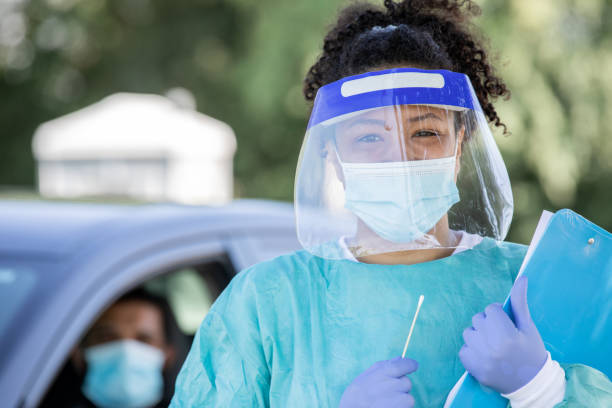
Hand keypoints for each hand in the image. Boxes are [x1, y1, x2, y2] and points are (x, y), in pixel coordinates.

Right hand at [339, 357, 417, 407]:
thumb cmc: (357, 395)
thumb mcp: (365, 376)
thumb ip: (383, 366)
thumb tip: (400, 358)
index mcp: (381, 373)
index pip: (403, 365)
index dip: (410, 364)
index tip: (413, 365)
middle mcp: (389, 386)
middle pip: (407, 382)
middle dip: (400, 386)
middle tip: (387, 392)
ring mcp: (394, 400)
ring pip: (409, 398)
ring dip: (401, 399)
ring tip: (386, 402)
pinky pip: (407, 407)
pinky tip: (388, 407)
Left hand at [459, 275, 546, 393]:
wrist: (530, 384)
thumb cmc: (531, 352)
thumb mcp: (528, 328)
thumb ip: (520, 303)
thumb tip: (521, 278)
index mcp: (505, 333)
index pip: (491, 309)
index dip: (499, 315)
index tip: (507, 325)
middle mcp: (490, 344)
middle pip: (478, 319)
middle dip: (488, 323)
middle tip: (501, 336)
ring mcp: (479, 357)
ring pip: (468, 332)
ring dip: (478, 336)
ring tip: (493, 346)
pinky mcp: (471, 367)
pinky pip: (463, 348)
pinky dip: (472, 350)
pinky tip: (486, 356)